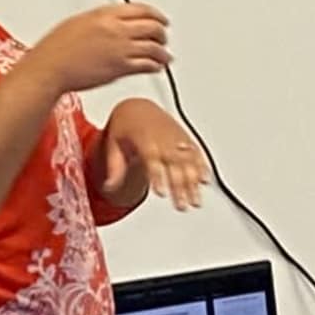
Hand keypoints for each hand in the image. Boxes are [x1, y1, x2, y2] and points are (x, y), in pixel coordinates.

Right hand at [28, 0, 170, 100]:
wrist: (50, 69)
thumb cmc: (56, 49)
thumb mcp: (78, 22)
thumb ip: (101, 20)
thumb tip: (112, 23)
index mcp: (105, 14)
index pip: (141, 9)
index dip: (156, 14)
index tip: (160, 18)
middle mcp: (116, 29)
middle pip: (152, 26)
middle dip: (162, 33)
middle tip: (163, 37)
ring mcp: (120, 49)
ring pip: (154, 47)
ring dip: (162, 52)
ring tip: (164, 56)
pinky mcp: (120, 68)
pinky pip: (147, 65)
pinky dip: (156, 66)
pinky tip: (156, 67)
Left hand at [103, 96, 209, 210]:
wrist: (138, 108)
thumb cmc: (126, 126)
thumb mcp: (113, 143)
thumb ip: (114, 166)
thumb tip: (109, 187)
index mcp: (144, 138)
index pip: (152, 158)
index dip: (157, 176)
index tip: (161, 193)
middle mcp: (163, 138)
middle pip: (173, 163)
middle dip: (179, 186)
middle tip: (181, 206)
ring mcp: (176, 137)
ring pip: (188, 160)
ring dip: (193, 181)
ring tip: (195, 202)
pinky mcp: (185, 138)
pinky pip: (196, 151)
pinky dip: (202, 165)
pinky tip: (205, 180)